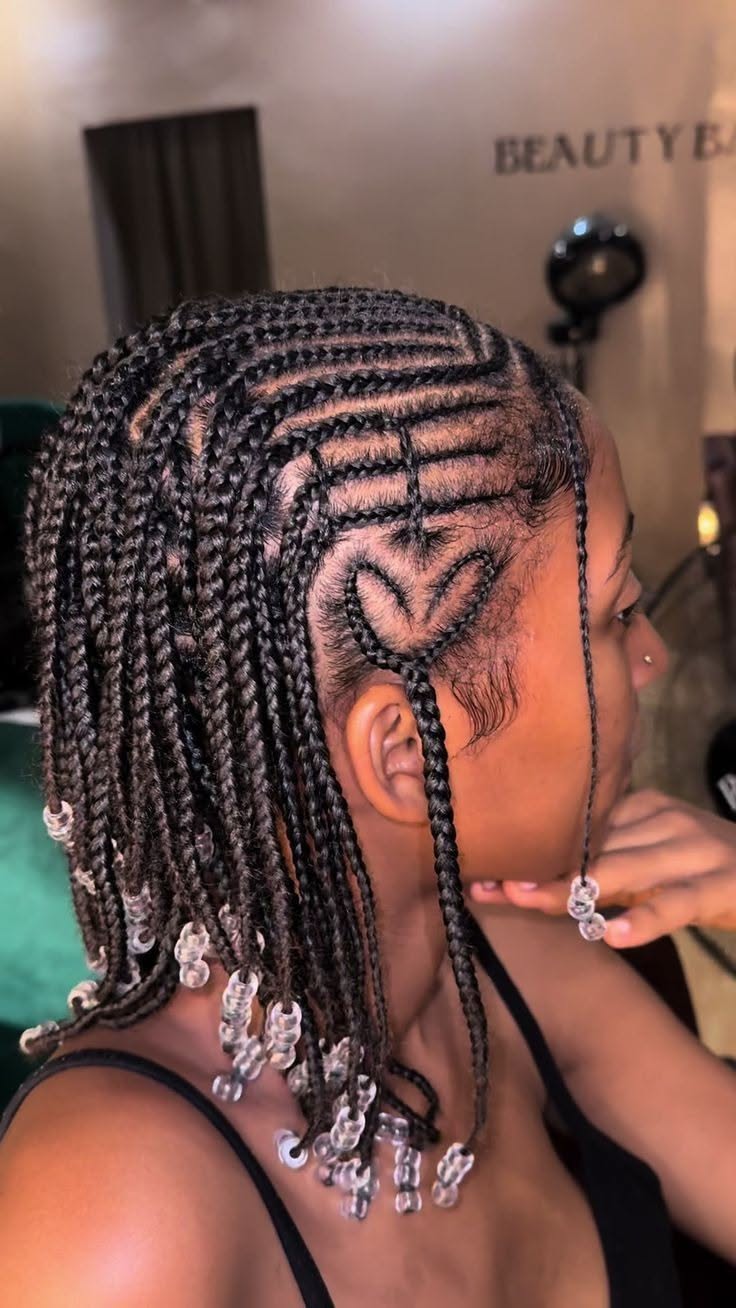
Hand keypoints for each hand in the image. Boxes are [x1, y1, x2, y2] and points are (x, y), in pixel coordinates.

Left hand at [469, 788, 735, 946]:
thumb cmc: (709, 868)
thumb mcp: (657, 856)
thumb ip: (607, 863)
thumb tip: (536, 883)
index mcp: (643, 808)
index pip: (577, 831)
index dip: (531, 853)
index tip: (482, 871)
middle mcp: (663, 821)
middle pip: (590, 849)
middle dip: (537, 870)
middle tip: (487, 886)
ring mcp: (693, 852)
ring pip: (623, 871)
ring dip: (573, 888)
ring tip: (528, 900)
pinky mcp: (720, 886)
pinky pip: (676, 903)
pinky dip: (645, 919)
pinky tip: (613, 935)